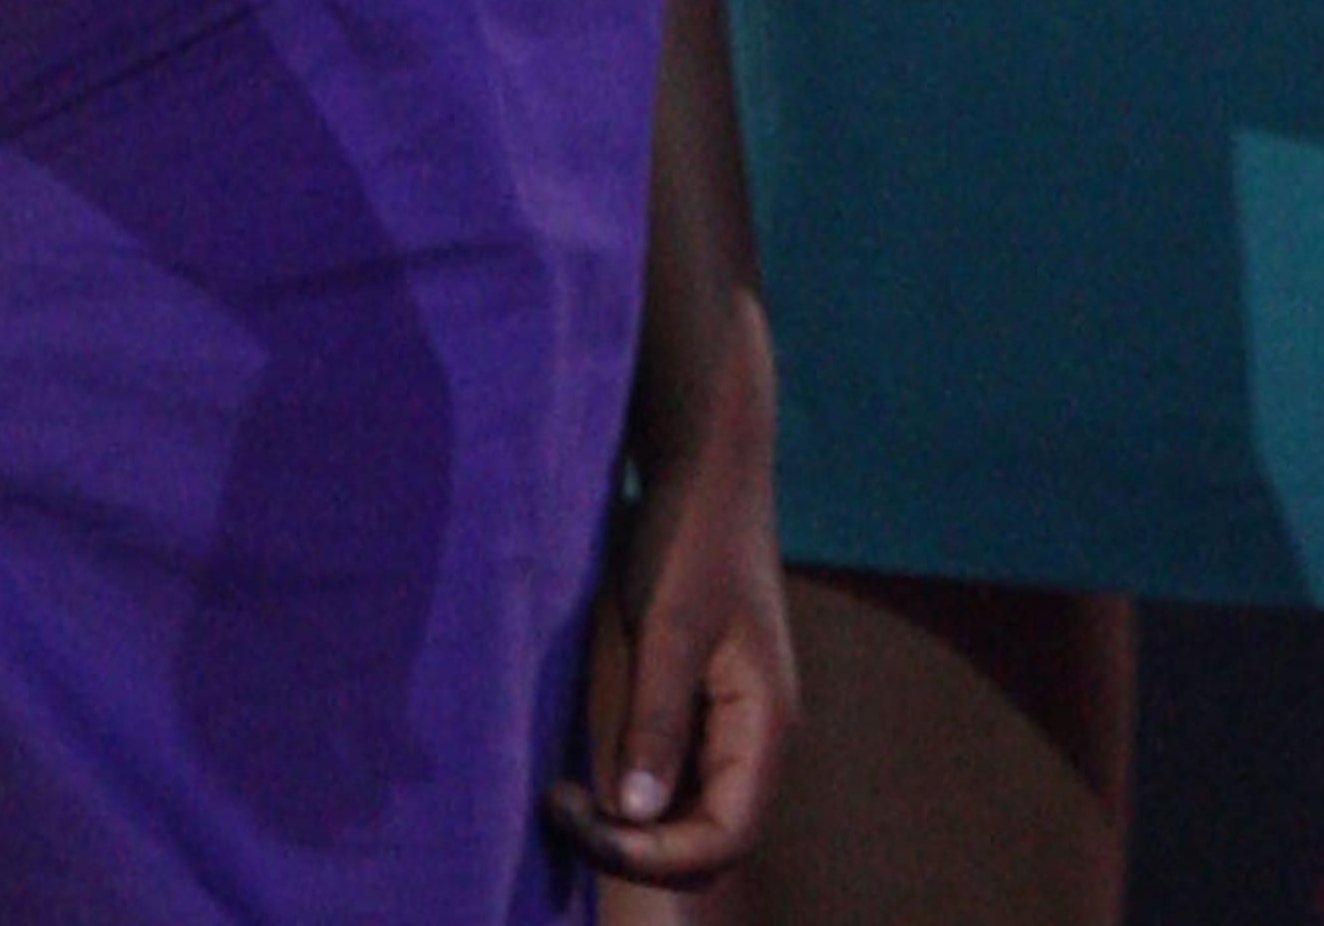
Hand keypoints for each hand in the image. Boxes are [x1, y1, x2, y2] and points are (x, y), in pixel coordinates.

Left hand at [544, 306, 792, 889]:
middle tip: (559, 811)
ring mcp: (728, 728)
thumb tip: (636, 817)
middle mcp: (754, 739)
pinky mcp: (698, 710)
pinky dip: (626, 800)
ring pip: (684, 820)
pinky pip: (668, 785)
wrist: (705, 465)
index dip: (655, 857)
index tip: (583, 825)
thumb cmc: (693, 535)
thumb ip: (657, 719)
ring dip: (626, 830)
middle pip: (706, 844)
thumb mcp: (670, 623)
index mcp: (765, 723)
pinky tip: (579, 780)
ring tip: (558, 801)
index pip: (724, 838)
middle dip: (635, 851)